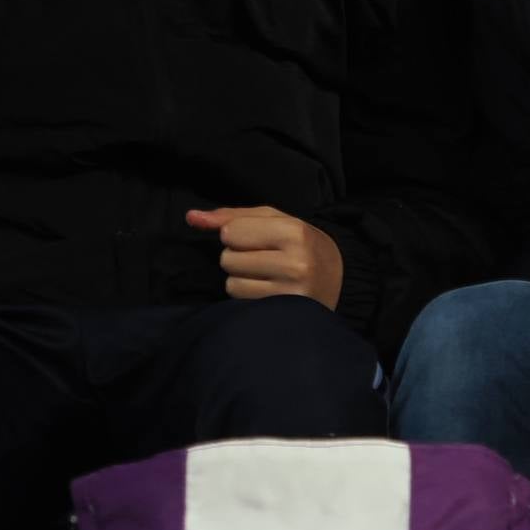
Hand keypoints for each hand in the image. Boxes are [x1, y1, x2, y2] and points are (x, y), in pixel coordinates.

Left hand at [186, 206, 346, 307]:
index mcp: (294, 231)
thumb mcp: (272, 221)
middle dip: (238, 257)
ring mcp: (291, 293)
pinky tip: (266, 291)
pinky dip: (246, 296)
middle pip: (228, 258)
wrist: (339, 279)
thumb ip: (231, 216)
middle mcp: (295, 263)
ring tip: (265, 276)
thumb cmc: (298, 244)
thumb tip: (191, 217)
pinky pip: (240, 302)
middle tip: (264, 259)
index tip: (256, 240)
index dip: (236, 235)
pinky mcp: (284, 313)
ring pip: (231, 283)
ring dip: (240, 279)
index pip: (231, 232)